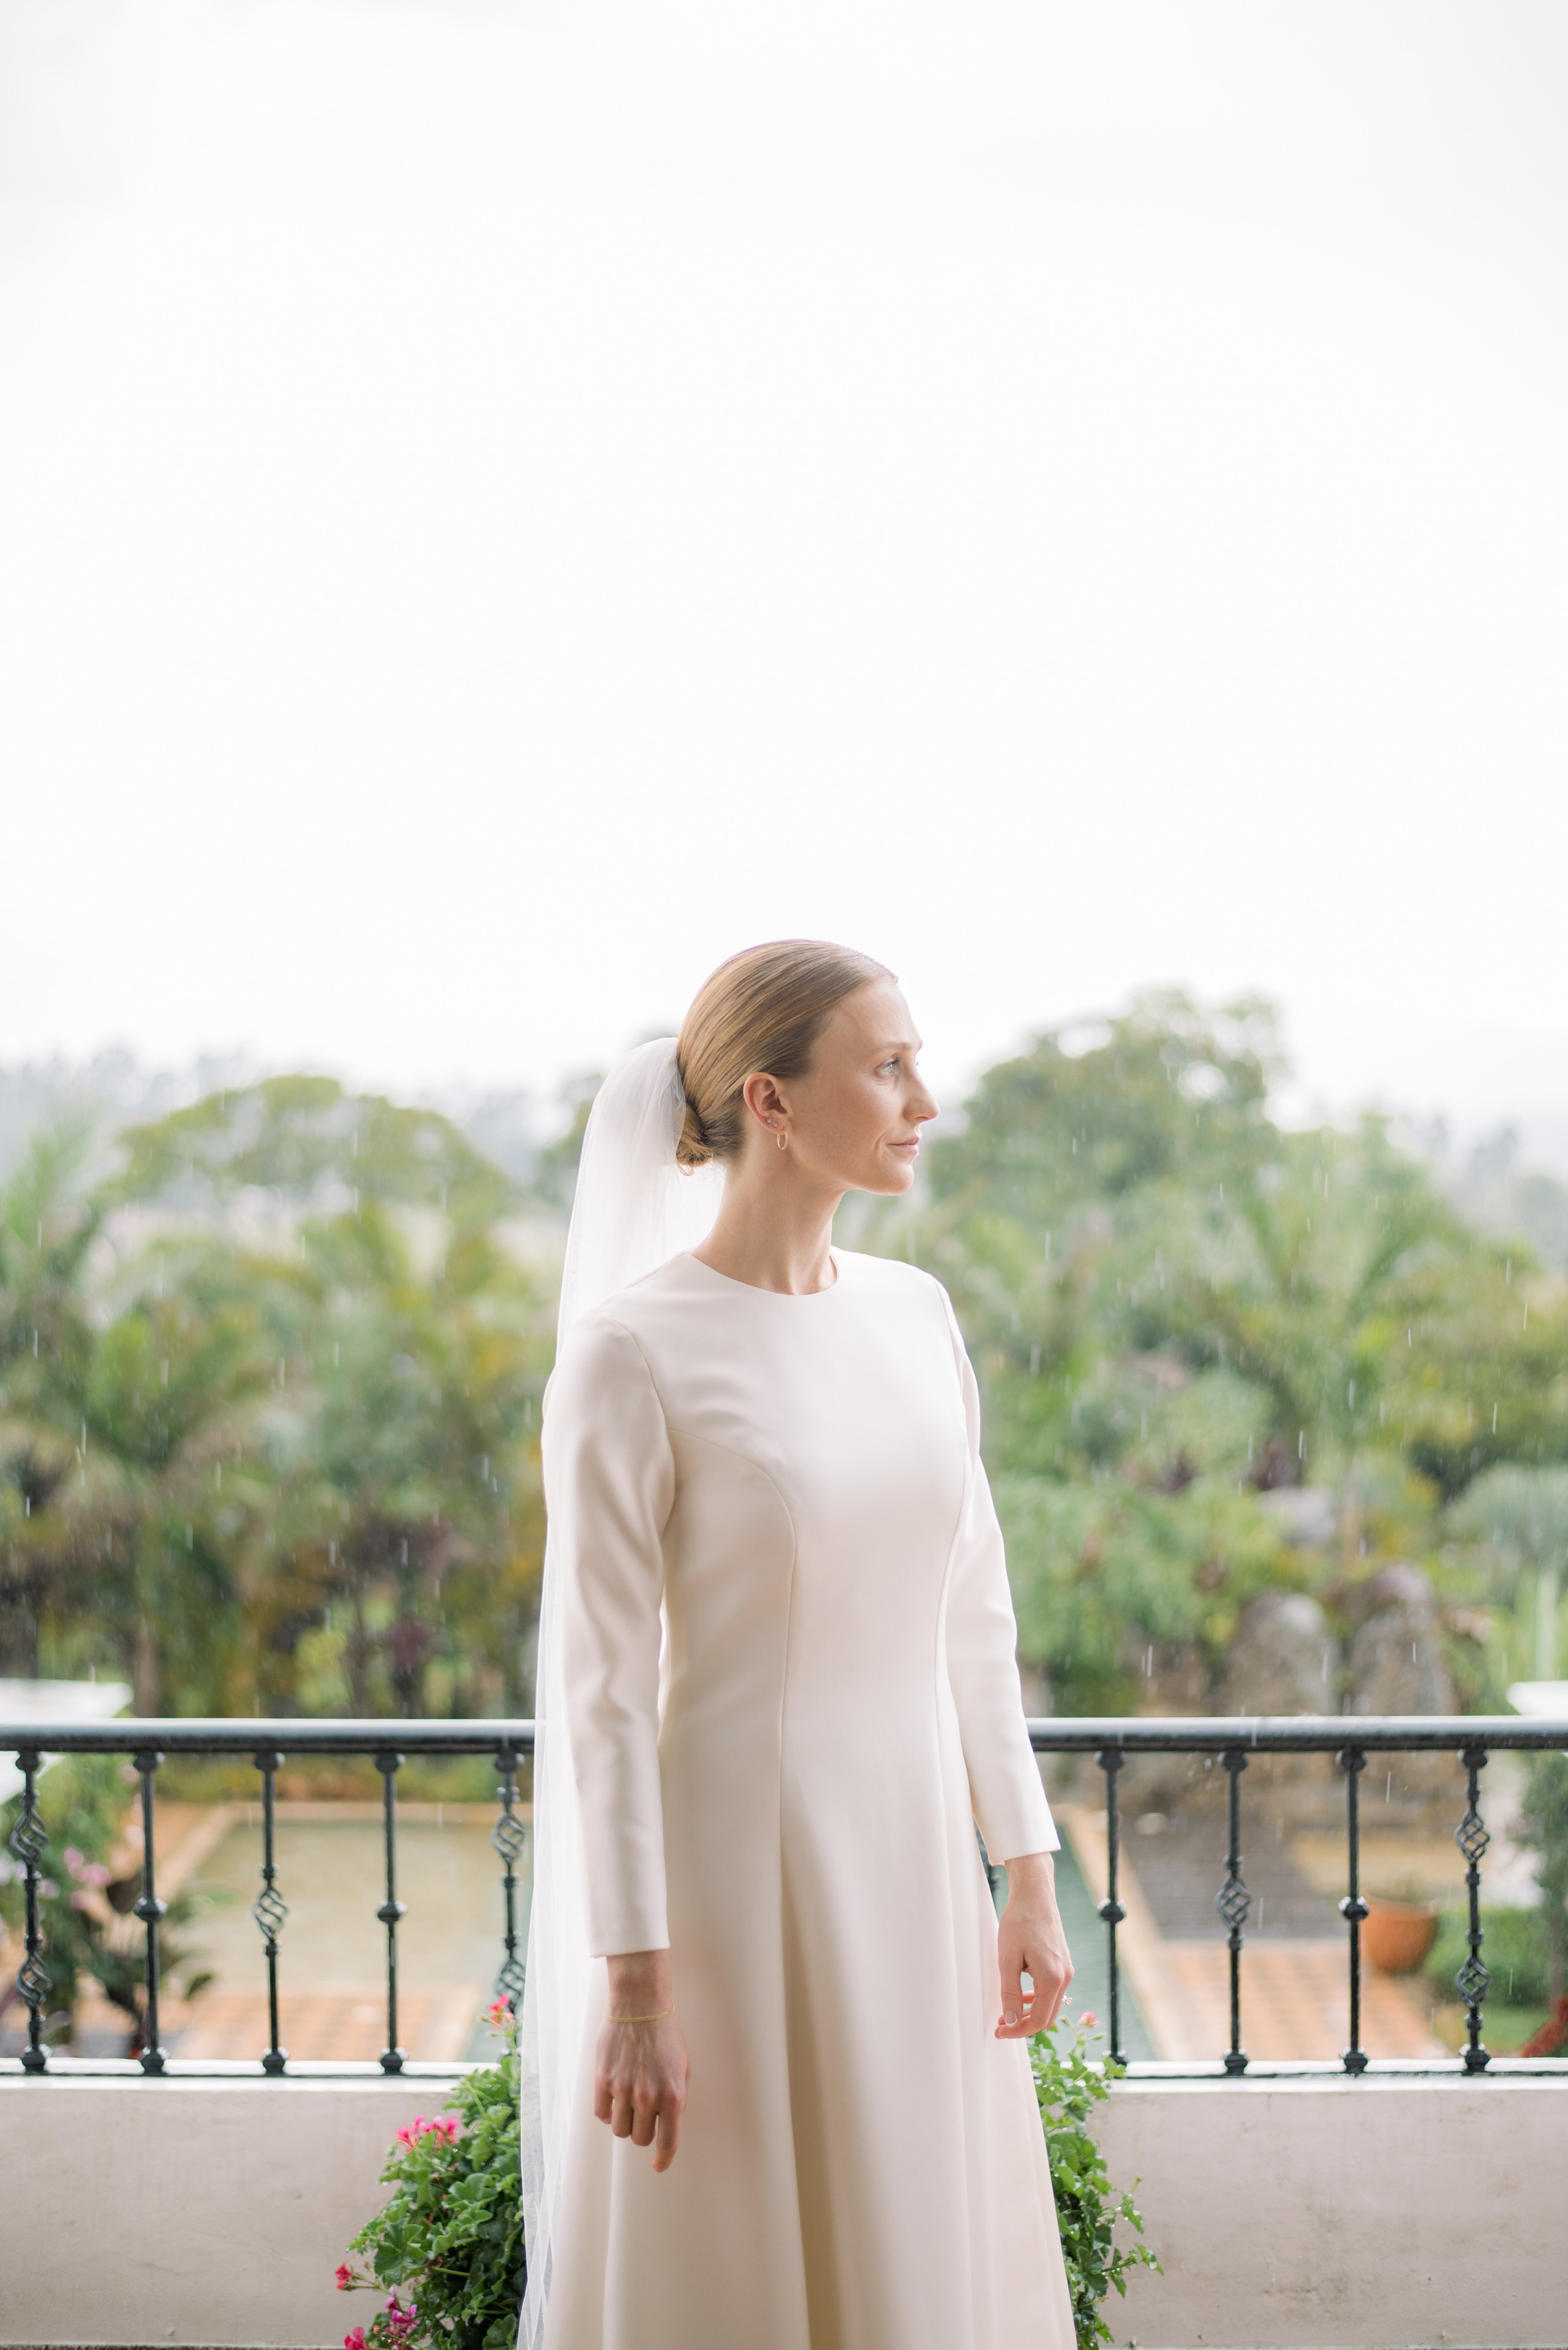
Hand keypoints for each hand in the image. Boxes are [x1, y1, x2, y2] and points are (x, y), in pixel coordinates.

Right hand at [594, 1951, 689, 2171]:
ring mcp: (623, 2089)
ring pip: (619, 2129)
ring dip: (624, 2121)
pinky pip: (601, 2113)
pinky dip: (607, 2111)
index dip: (663, 2159)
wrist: (640, 2004)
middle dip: (643, 2131)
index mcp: (673, 2095)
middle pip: (640, 2138)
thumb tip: (667, 2125)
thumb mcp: (682, 2067)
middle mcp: (648, 2096)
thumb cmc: (665, 2034)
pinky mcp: (603, 2080)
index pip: (667, 2142)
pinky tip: (613, 2096)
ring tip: (628, 2102)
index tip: (659, 2165)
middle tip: (643, 2114)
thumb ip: (675, 2099)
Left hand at [994, 1850, 1072, 2038]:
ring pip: (1050, 2005)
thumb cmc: (1019, 1921)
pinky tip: (1021, 1995)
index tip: (999, 2032)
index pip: (1038, 2020)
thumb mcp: (1007, 1958)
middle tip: (1001, 2026)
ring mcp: (1066, 1970)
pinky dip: (1036, 1999)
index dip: (1018, 2031)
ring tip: (1007, 2012)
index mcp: (1052, 1978)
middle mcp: (1065, 1977)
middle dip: (1024, 2025)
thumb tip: (1010, 2021)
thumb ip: (1010, 1992)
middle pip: (1047, 2017)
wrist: (1035, 1894)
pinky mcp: (1063, 1963)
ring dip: (1030, 2013)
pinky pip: (1052, 1990)